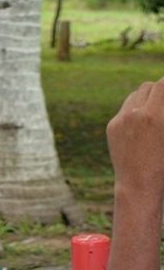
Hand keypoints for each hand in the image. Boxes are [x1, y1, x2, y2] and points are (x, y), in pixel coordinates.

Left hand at [107, 78, 163, 199]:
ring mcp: (120, 120)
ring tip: (155, 111)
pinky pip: (125, 109)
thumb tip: (162, 98)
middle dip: (160, 91)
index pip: (163, 84)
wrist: (138, 185)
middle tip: (163, 102)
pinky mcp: (111, 126)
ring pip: (135, 95)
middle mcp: (134, 115)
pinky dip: (134, 110)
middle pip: (149, 86)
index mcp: (154, 116)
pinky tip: (141, 124)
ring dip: (147, 98)